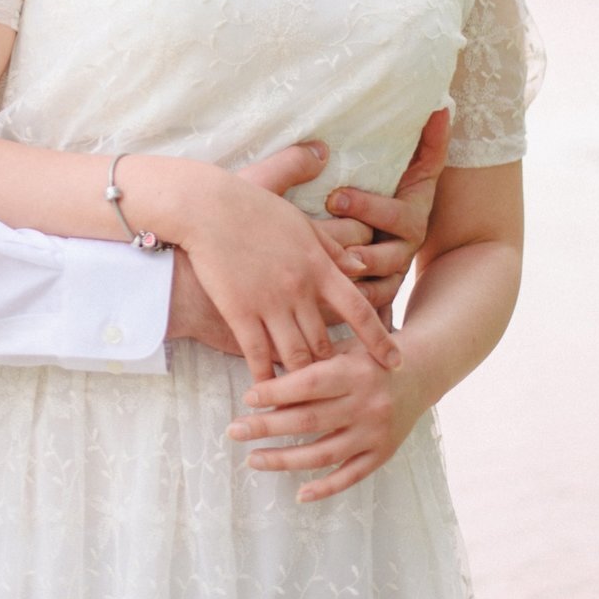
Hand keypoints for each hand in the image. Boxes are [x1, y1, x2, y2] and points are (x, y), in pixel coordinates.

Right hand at [171, 141, 398, 392]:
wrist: (204, 207)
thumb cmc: (252, 207)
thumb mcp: (299, 222)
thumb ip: (330, 247)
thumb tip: (359, 266)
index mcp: (318, 266)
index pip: (359, 310)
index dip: (379, 339)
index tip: (394, 361)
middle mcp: (298, 289)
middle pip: (325, 342)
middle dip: (332, 365)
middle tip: (337, 382)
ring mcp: (268, 302)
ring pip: (295, 354)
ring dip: (302, 375)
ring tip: (305, 390)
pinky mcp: (238, 310)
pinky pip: (257, 353)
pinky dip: (266, 374)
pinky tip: (267, 385)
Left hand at [231, 336, 427, 501]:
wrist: (420, 373)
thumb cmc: (366, 357)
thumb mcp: (341, 349)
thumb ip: (309, 364)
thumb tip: (263, 385)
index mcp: (354, 373)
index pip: (308, 385)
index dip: (276, 393)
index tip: (247, 398)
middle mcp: (367, 405)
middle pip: (309, 421)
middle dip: (267, 427)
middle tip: (234, 431)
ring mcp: (376, 433)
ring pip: (325, 453)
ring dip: (285, 460)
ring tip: (253, 460)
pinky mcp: (383, 454)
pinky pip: (352, 476)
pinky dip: (326, 488)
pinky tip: (299, 494)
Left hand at [323, 108, 449, 314]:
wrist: (392, 229)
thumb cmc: (387, 188)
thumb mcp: (408, 167)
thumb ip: (427, 142)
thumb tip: (441, 107)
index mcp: (411, 216)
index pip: (397, 214)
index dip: (368, 207)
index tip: (335, 196)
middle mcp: (405, 247)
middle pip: (388, 256)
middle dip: (361, 252)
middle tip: (331, 249)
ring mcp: (393, 274)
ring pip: (380, 288)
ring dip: (355, 288)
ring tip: (326, 283)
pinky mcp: (377, 295)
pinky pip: (370, 310)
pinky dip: (353, 313)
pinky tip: (326, 313)